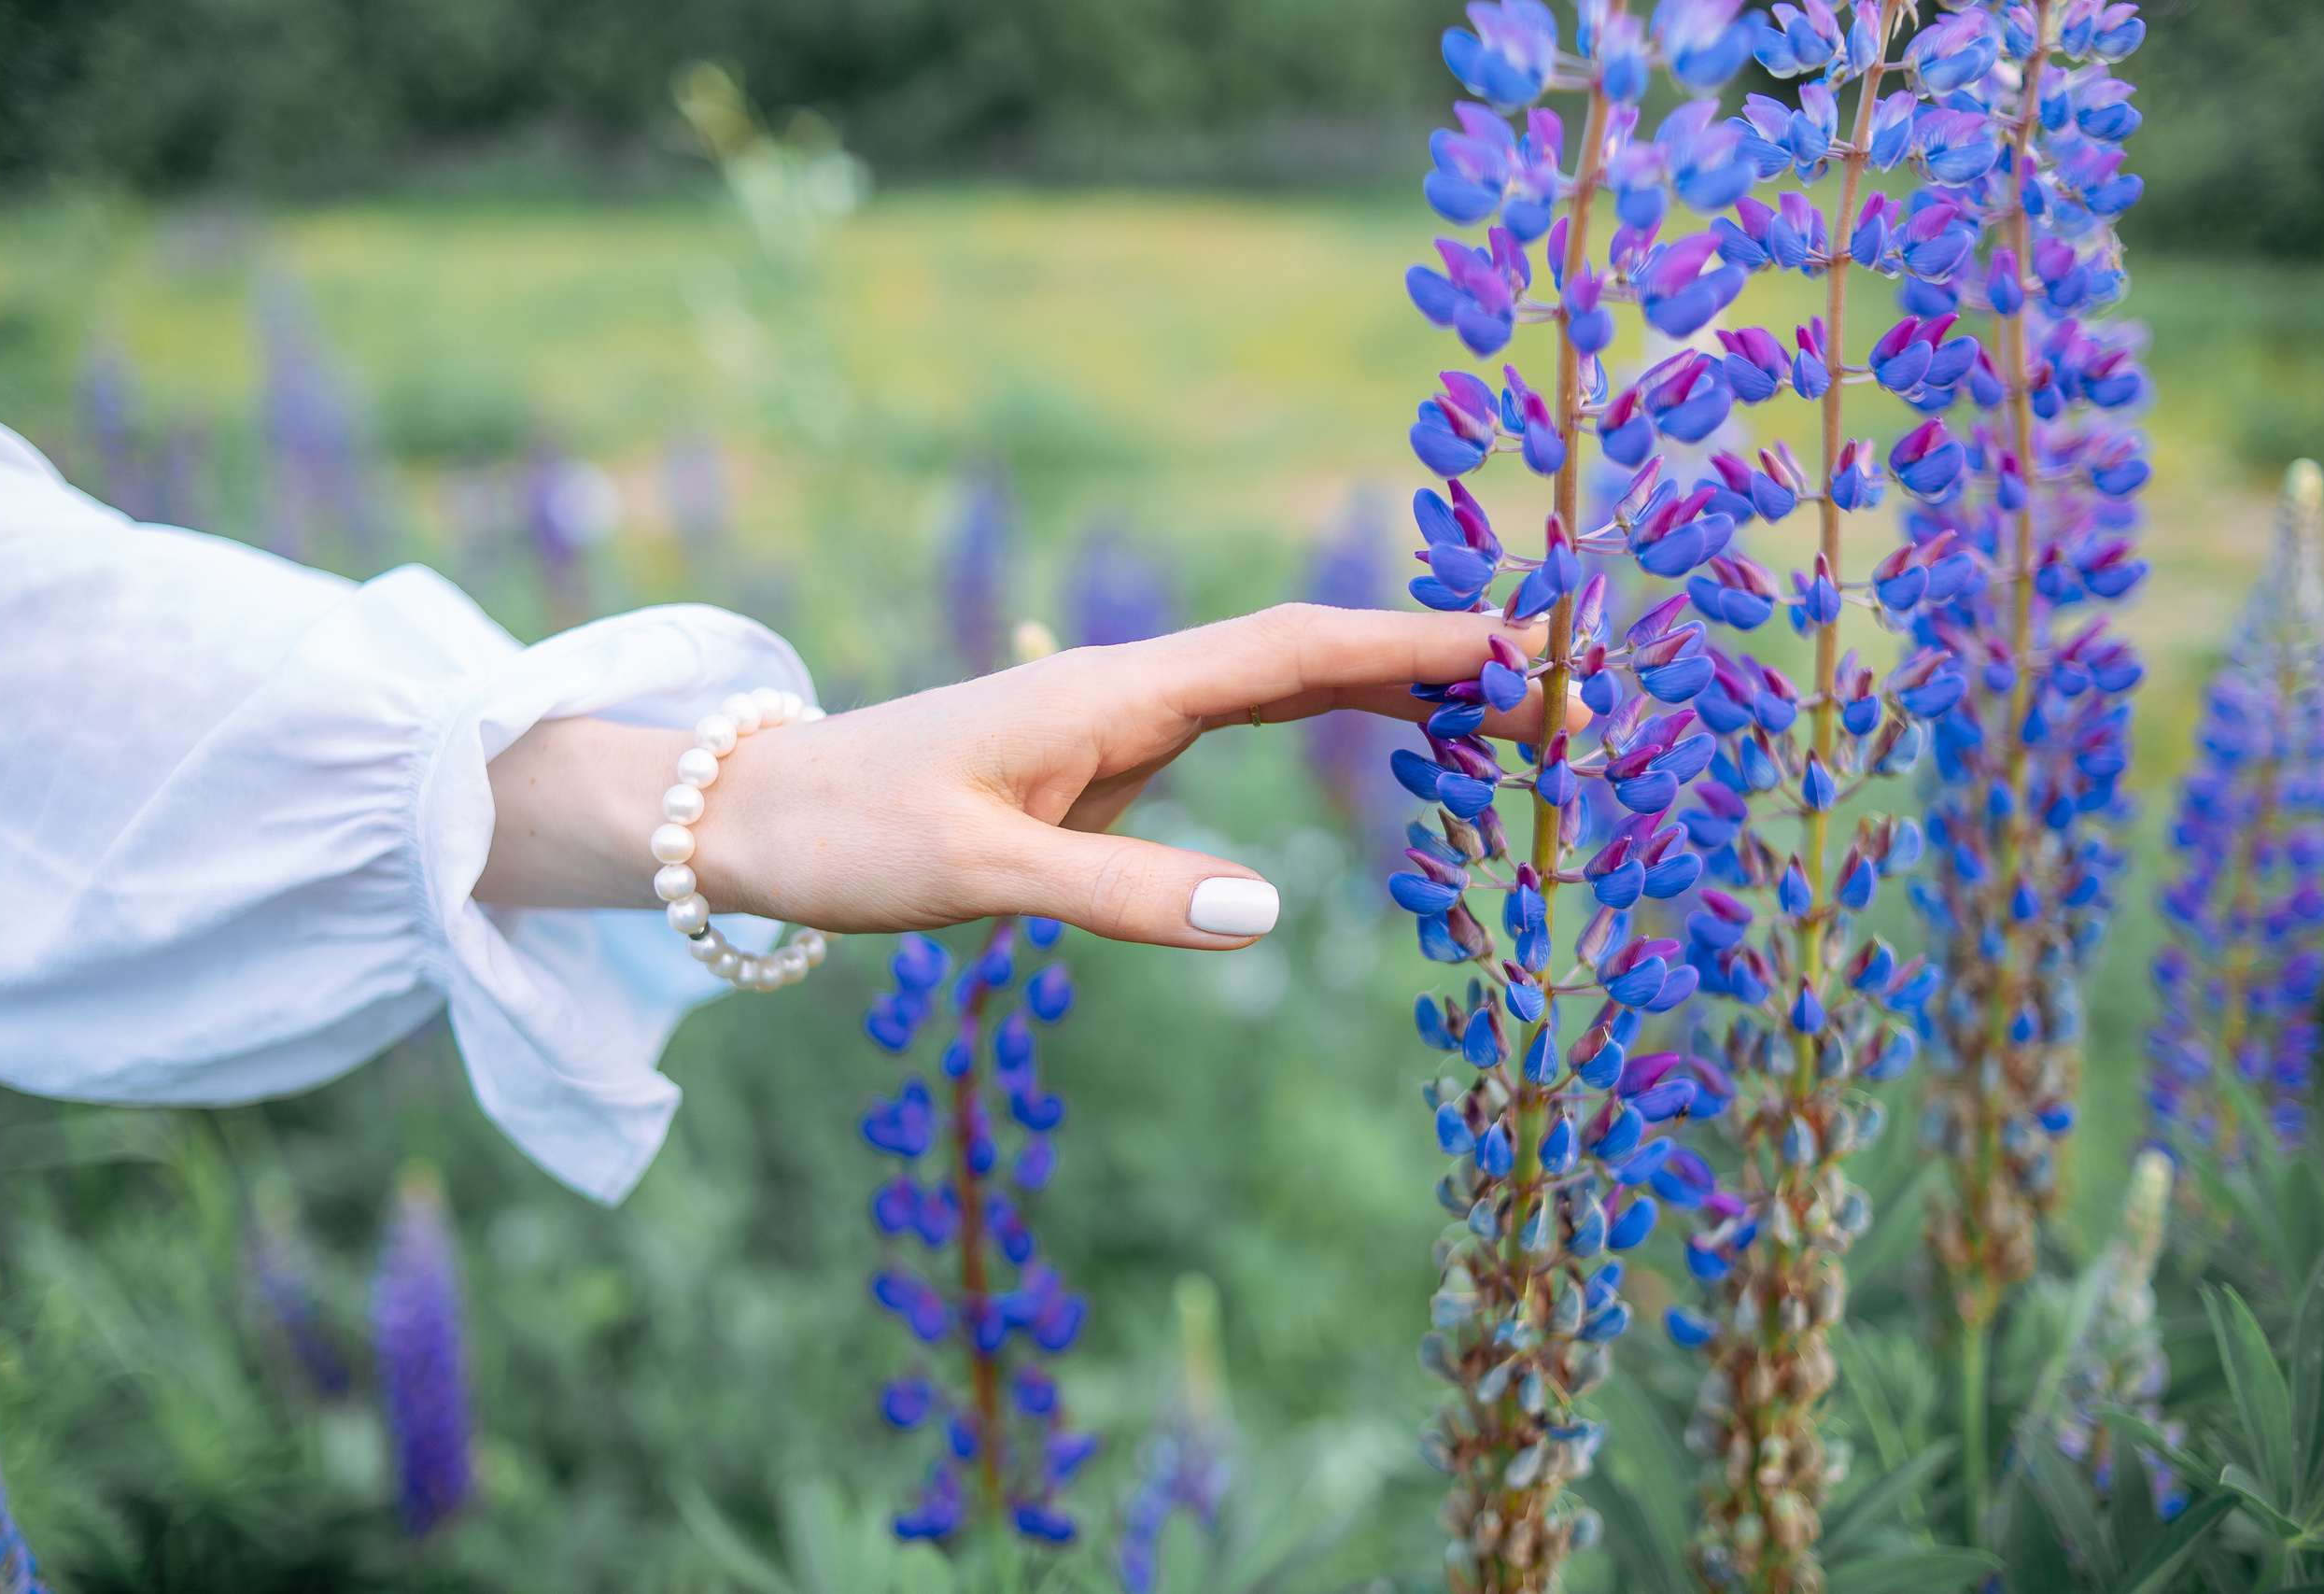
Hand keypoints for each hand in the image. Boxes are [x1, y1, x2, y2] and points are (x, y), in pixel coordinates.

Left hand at [478, 603, 1586, 948]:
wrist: (758, 819)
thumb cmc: (855, 837)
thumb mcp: (980, 875)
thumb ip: (1118, 892)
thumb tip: (1267, 916)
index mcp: (1113, 692)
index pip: (1290, 651)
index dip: (1409, 645)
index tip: (1521, 645)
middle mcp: (1131, 686)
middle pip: (1311, 653)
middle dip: (1438, 662)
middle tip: (1565, 691)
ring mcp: (1120, 715)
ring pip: (1284, 678)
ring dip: (1394, 682)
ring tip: (1512, 706)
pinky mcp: (1106, 753)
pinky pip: (1245, 714)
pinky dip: (1328, 711)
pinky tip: (1379, 726)